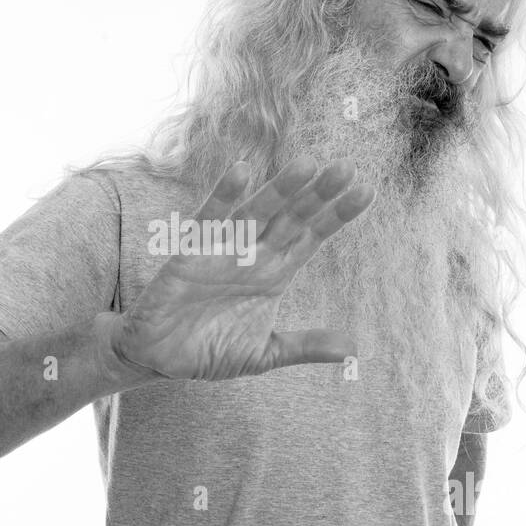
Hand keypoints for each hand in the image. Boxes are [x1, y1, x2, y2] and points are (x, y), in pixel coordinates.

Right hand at [107, 156, 373, 380]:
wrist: (159, 360)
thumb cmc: (210, 350)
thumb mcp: (264, 354)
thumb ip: (304, 346)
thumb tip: (352, 349)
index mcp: (274, 275)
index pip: (312, 237)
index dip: (337, 214)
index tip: (367, 190)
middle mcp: (252, 256)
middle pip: (292, 218)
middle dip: (319, 194)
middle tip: (347, 166)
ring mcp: (222, 251)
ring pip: (257, 213)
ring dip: (281, 189)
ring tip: (308, 164)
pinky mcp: (190, 255)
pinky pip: (209, 221)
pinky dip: (223, 197)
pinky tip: (241, 172)